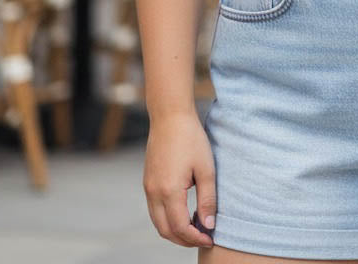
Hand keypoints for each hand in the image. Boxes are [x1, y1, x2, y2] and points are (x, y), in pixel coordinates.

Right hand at [143, 111, 216, 247]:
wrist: (170, 116)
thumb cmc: (191, 139)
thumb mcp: (206, 168)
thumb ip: (207, 199)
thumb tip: (209, 225)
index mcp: (169, 191)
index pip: (180, 228)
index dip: (195, 238)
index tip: (210, 239)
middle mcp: (154, 193)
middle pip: (165, 230)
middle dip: (184, 240)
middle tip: (203, 237)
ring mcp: (148, 188)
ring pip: (158, 222)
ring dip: (174, 231)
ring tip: (195, 228)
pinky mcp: (147, 181)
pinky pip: (154, 209)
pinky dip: (167, 218)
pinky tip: (183, 213)